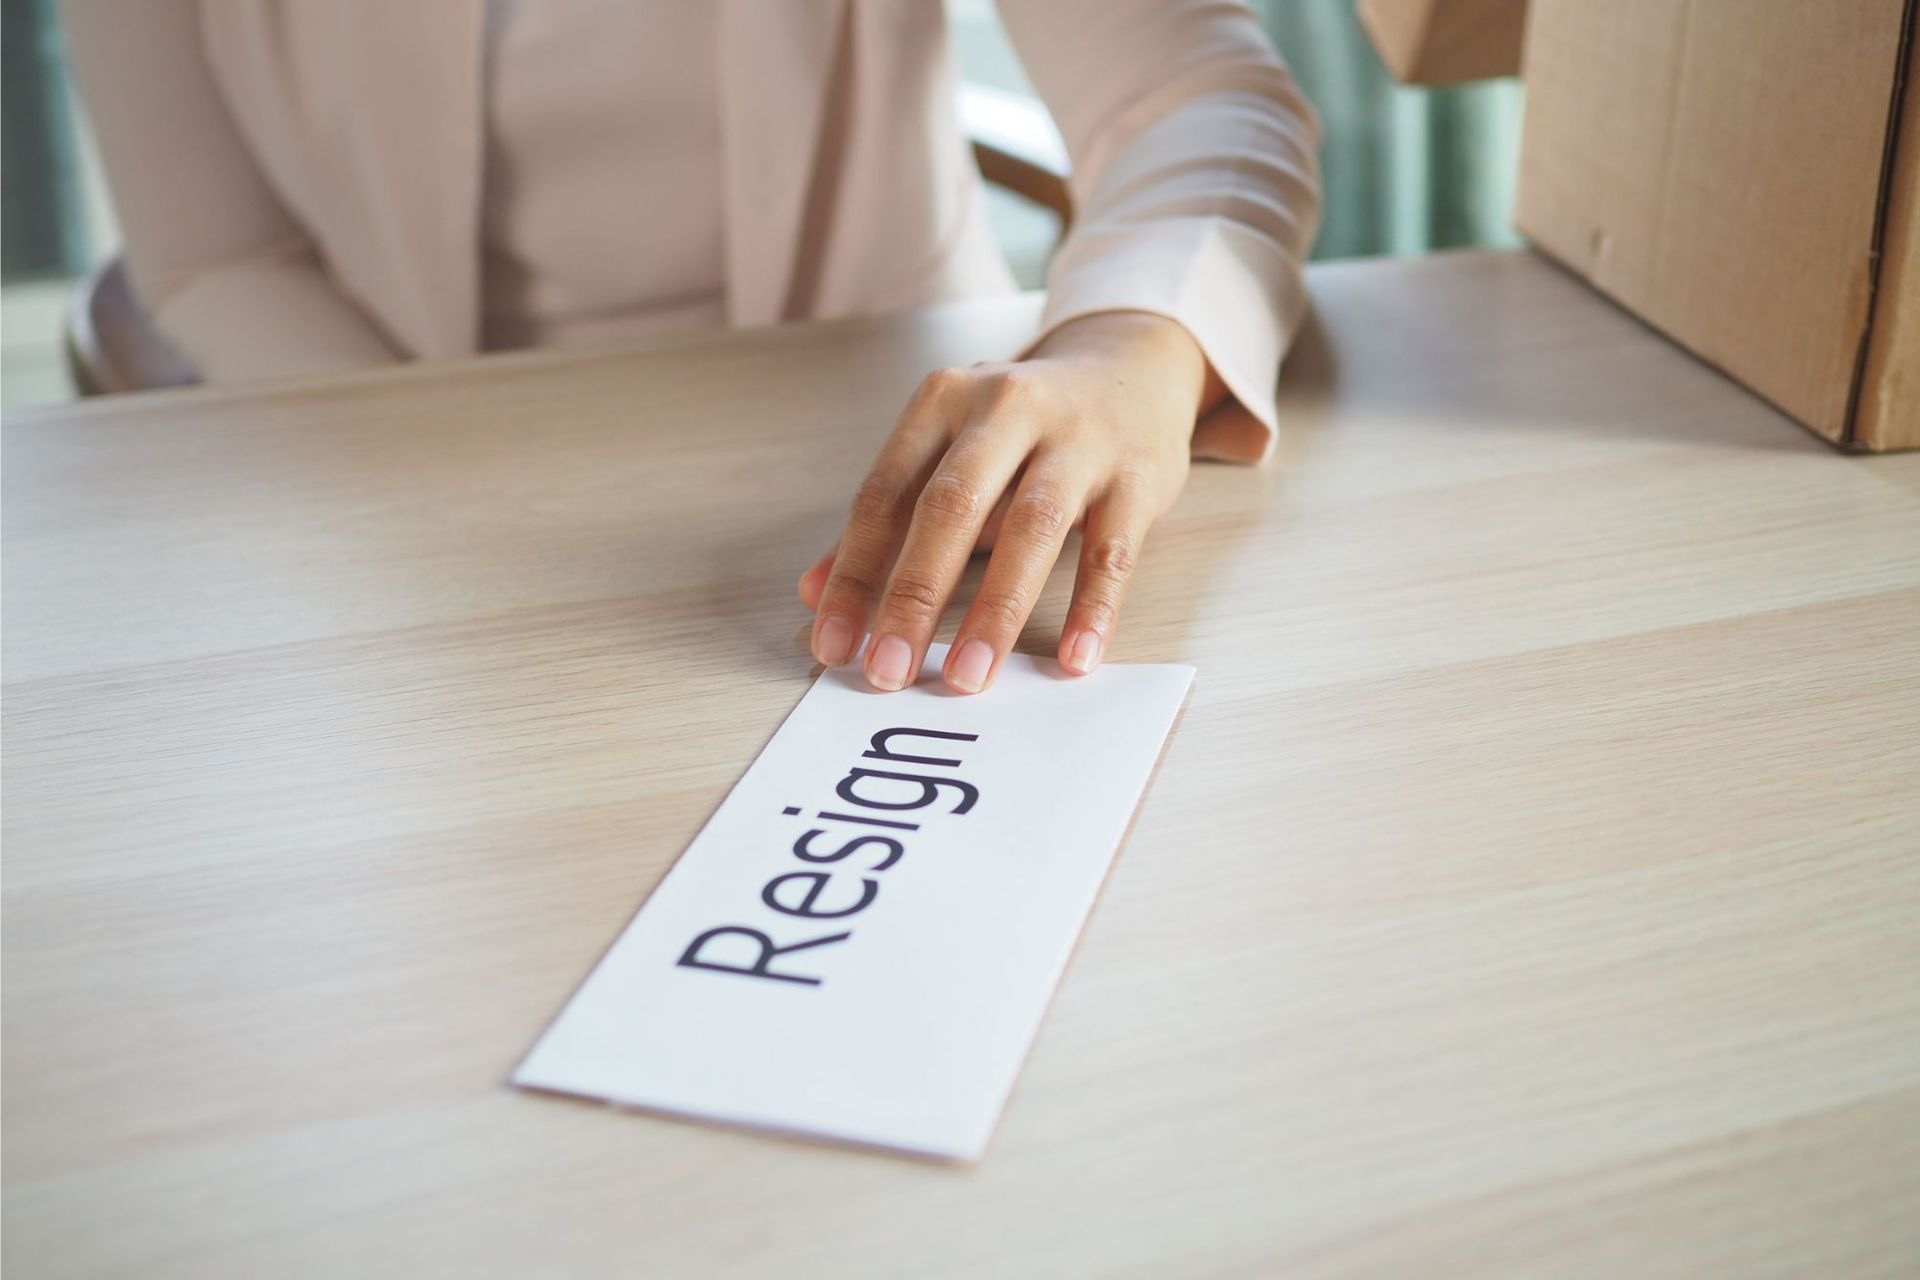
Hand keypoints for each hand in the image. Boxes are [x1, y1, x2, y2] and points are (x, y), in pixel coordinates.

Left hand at [798, 310, 1224, 693]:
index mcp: (943, 400)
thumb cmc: (1022, 426)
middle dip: (914, 597)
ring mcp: (1078, 438)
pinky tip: (1072, 660)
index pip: (884, 495)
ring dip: (996, 611)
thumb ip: (888, 518)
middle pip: (951, 507)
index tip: (833, 645)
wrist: (1131, 366)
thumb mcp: (948, 448)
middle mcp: (1007, 408)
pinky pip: (1113, 551)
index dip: (854, 574)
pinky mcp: (1137, 475)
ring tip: (968, 679)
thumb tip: (814, 593)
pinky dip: (1092, 609)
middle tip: (888, 672)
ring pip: (1031, 527)